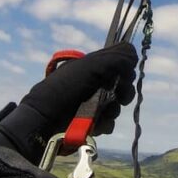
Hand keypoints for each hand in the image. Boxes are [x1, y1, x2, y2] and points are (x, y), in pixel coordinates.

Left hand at [0, 42, 138, 163]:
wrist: (43, 122)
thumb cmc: (63, 90)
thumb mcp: (89, 67)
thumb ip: (114, 57)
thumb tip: (134, 53)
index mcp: (90, 68)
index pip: (118, 65)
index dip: (124, 71)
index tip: (124, 76)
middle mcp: (92, 84)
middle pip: (121, 86)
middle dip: (122, 92)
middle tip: (118, 97)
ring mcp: (91, 105)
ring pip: (116, 106)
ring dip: (112, 110)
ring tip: (100, 113)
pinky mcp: (90, 124)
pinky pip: (108, 123)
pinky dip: (105, 123)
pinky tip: (96, 124)